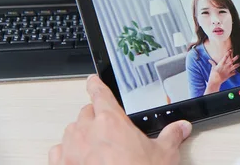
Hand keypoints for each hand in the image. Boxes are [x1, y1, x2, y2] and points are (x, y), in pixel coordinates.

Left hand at [49, 75, 192, 164]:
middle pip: (86, 112)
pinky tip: (77, 158)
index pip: (100, 94)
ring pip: (71, 131)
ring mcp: (71, 150)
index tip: (93, 81)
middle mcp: (87, 131)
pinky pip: (58, 151)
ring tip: (95, 144)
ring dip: (81, 133)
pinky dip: (66, 152)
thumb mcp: (164, 155)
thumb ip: (172, 136)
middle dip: (95, 116)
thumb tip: (181, 128)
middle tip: (107, 126)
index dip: (96, 85)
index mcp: (111, 122)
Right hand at [205, 50, 239, 93]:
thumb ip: (212, 63)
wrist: (215, 80)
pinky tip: (236, 72)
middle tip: (238, 55)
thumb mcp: (213, 67)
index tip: (231, 50)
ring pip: (235, 66)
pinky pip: (233, 73)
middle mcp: (226, 66)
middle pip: (232, 61)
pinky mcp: (229, 75)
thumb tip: (209, 60)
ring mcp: (228, 70)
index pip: (226, 56)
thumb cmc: (213, 74)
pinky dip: (235, 72)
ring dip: (238, 64)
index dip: (228, 52)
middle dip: (236, 58)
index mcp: (221, 63)